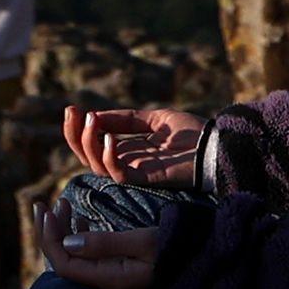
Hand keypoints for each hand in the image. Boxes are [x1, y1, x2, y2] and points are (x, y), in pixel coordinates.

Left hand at [27, 184, 165, 288]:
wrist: (201, 262)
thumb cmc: (176, 249)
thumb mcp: (143, 242)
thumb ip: (106, 243)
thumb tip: (68, 241)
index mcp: (109, 278)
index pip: (64, 264)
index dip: (50, 238)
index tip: (49, 210)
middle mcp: (105, 281)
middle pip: (64, 261)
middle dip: (49, 233)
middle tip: (43, 204)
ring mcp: (111, 275)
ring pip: (74, 256)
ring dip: (62, 230)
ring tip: (61, 204)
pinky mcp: (117, 268)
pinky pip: (88, 254)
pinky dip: (79, 233)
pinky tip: (79, 218)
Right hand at [59, 106, 207, 185]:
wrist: (216, 145)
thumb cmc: (191, 134)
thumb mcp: (153, 120)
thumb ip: (125, 120)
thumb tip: (94, 116)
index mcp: (127, 151)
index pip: (92, 145)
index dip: (78, 129)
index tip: (72, 109)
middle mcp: (127, 163)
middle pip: (88, 157)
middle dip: (74, 135)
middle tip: (71, 113)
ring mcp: (135, 173)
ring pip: (97, 166)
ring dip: (88, 143)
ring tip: (91, 121)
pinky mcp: (146, 179)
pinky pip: (118, 174)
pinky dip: (109, 156)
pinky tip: (110, 139)